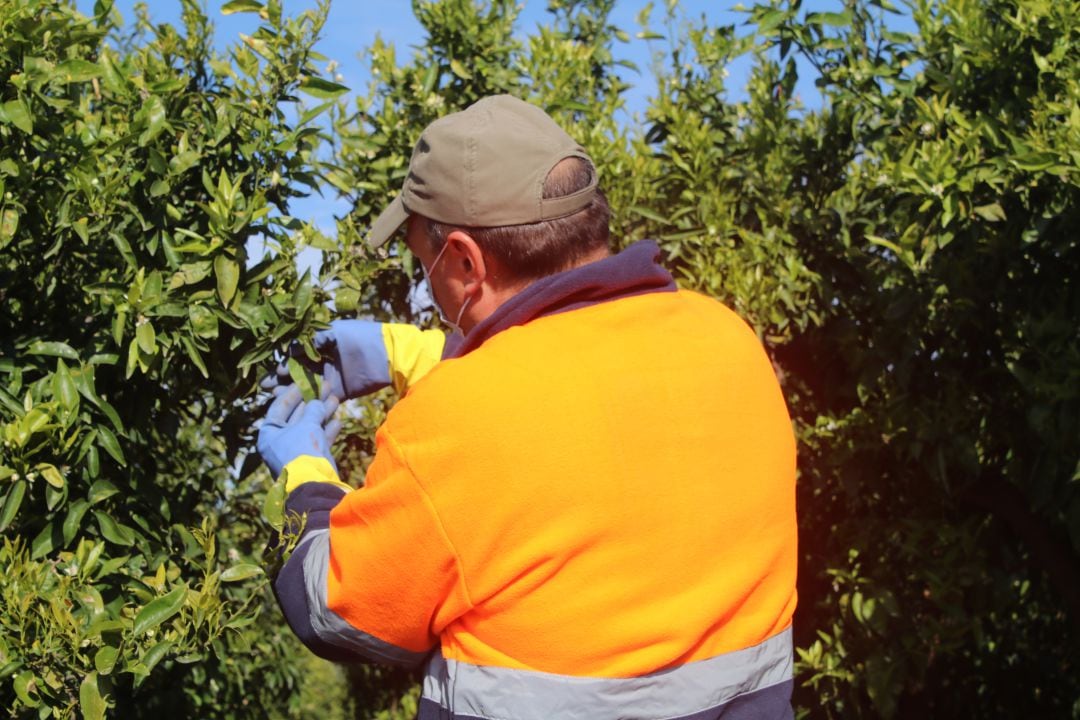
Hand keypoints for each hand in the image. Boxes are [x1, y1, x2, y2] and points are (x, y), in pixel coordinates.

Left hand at [257, 384, 340, 478]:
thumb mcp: (307, 425)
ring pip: (309, 427)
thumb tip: (318, 402)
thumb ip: (313, 409)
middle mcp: (279, 442)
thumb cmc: (302, 450)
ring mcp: (295, 452)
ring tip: (336, 398)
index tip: (304, 382)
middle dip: (312, 401)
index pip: (279, 406)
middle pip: (296, 416)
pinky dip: (327, 431)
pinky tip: (338, 421)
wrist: (314, 484)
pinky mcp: (309, 460)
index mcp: (269, 433)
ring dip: (322, 413)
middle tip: (325, 387)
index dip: (293, 393)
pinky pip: (317, 440)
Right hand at [262, 320, 390, 400]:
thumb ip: (315, 339)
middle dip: (281, 381)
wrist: (387, 354)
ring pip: (306, 388)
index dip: (284, 365)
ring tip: (276, 399)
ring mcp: (331, 378)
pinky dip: (309, 402)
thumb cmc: (362, 337)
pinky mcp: (341, 392)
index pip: (296, 357)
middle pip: (297, 373)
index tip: (274, 372)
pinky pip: (321, 398)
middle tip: (266, 388)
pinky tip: (297, 408)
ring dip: (291, 393)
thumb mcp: (336, 332)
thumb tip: (291, 348)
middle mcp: (322, 363)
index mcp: (320, 347)